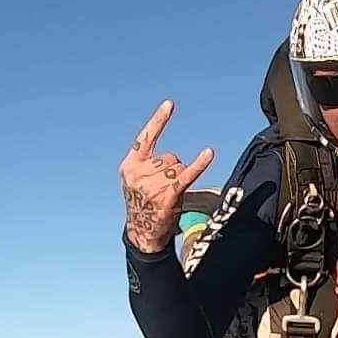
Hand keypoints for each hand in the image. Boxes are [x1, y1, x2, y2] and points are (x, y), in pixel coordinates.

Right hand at [120, 100, 214, 253]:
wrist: (142, 233)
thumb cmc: (142, 205)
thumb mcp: (135, 182)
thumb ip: (147, 165)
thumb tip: (173, 160)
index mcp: (129, 166)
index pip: (145, 138)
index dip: (158, 120)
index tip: (170, 104)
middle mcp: (139, 173)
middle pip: (169, 157)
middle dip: (171, 171)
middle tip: (162, 190)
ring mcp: (152, 184)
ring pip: (178, 166)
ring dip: (178, 179)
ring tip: (168, 195)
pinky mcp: (167, 194)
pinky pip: (187, 174)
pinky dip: (199, 164)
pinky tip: (208, 153)